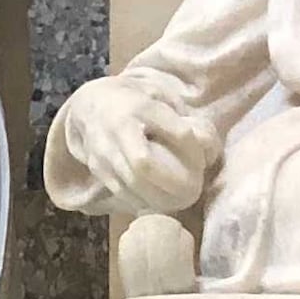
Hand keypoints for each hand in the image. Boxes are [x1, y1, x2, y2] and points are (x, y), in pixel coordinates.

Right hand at [65, 79, 218, 216]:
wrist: (90, 105)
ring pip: (131, 183)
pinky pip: (121, 192)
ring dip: (157, 198)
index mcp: (143, 107)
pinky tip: (156, 203)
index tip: (203, 161)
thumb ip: (183, 117)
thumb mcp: (161, 95)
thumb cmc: (136, 101)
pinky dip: (141, 201)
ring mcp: (105, 150)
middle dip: (172, 183)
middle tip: (192, 192)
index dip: (193, 151)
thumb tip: (209, 148)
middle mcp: (120, 128)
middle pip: (145, 164)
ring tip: (177, 203)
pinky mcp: (98, 168)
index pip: (177, 133)